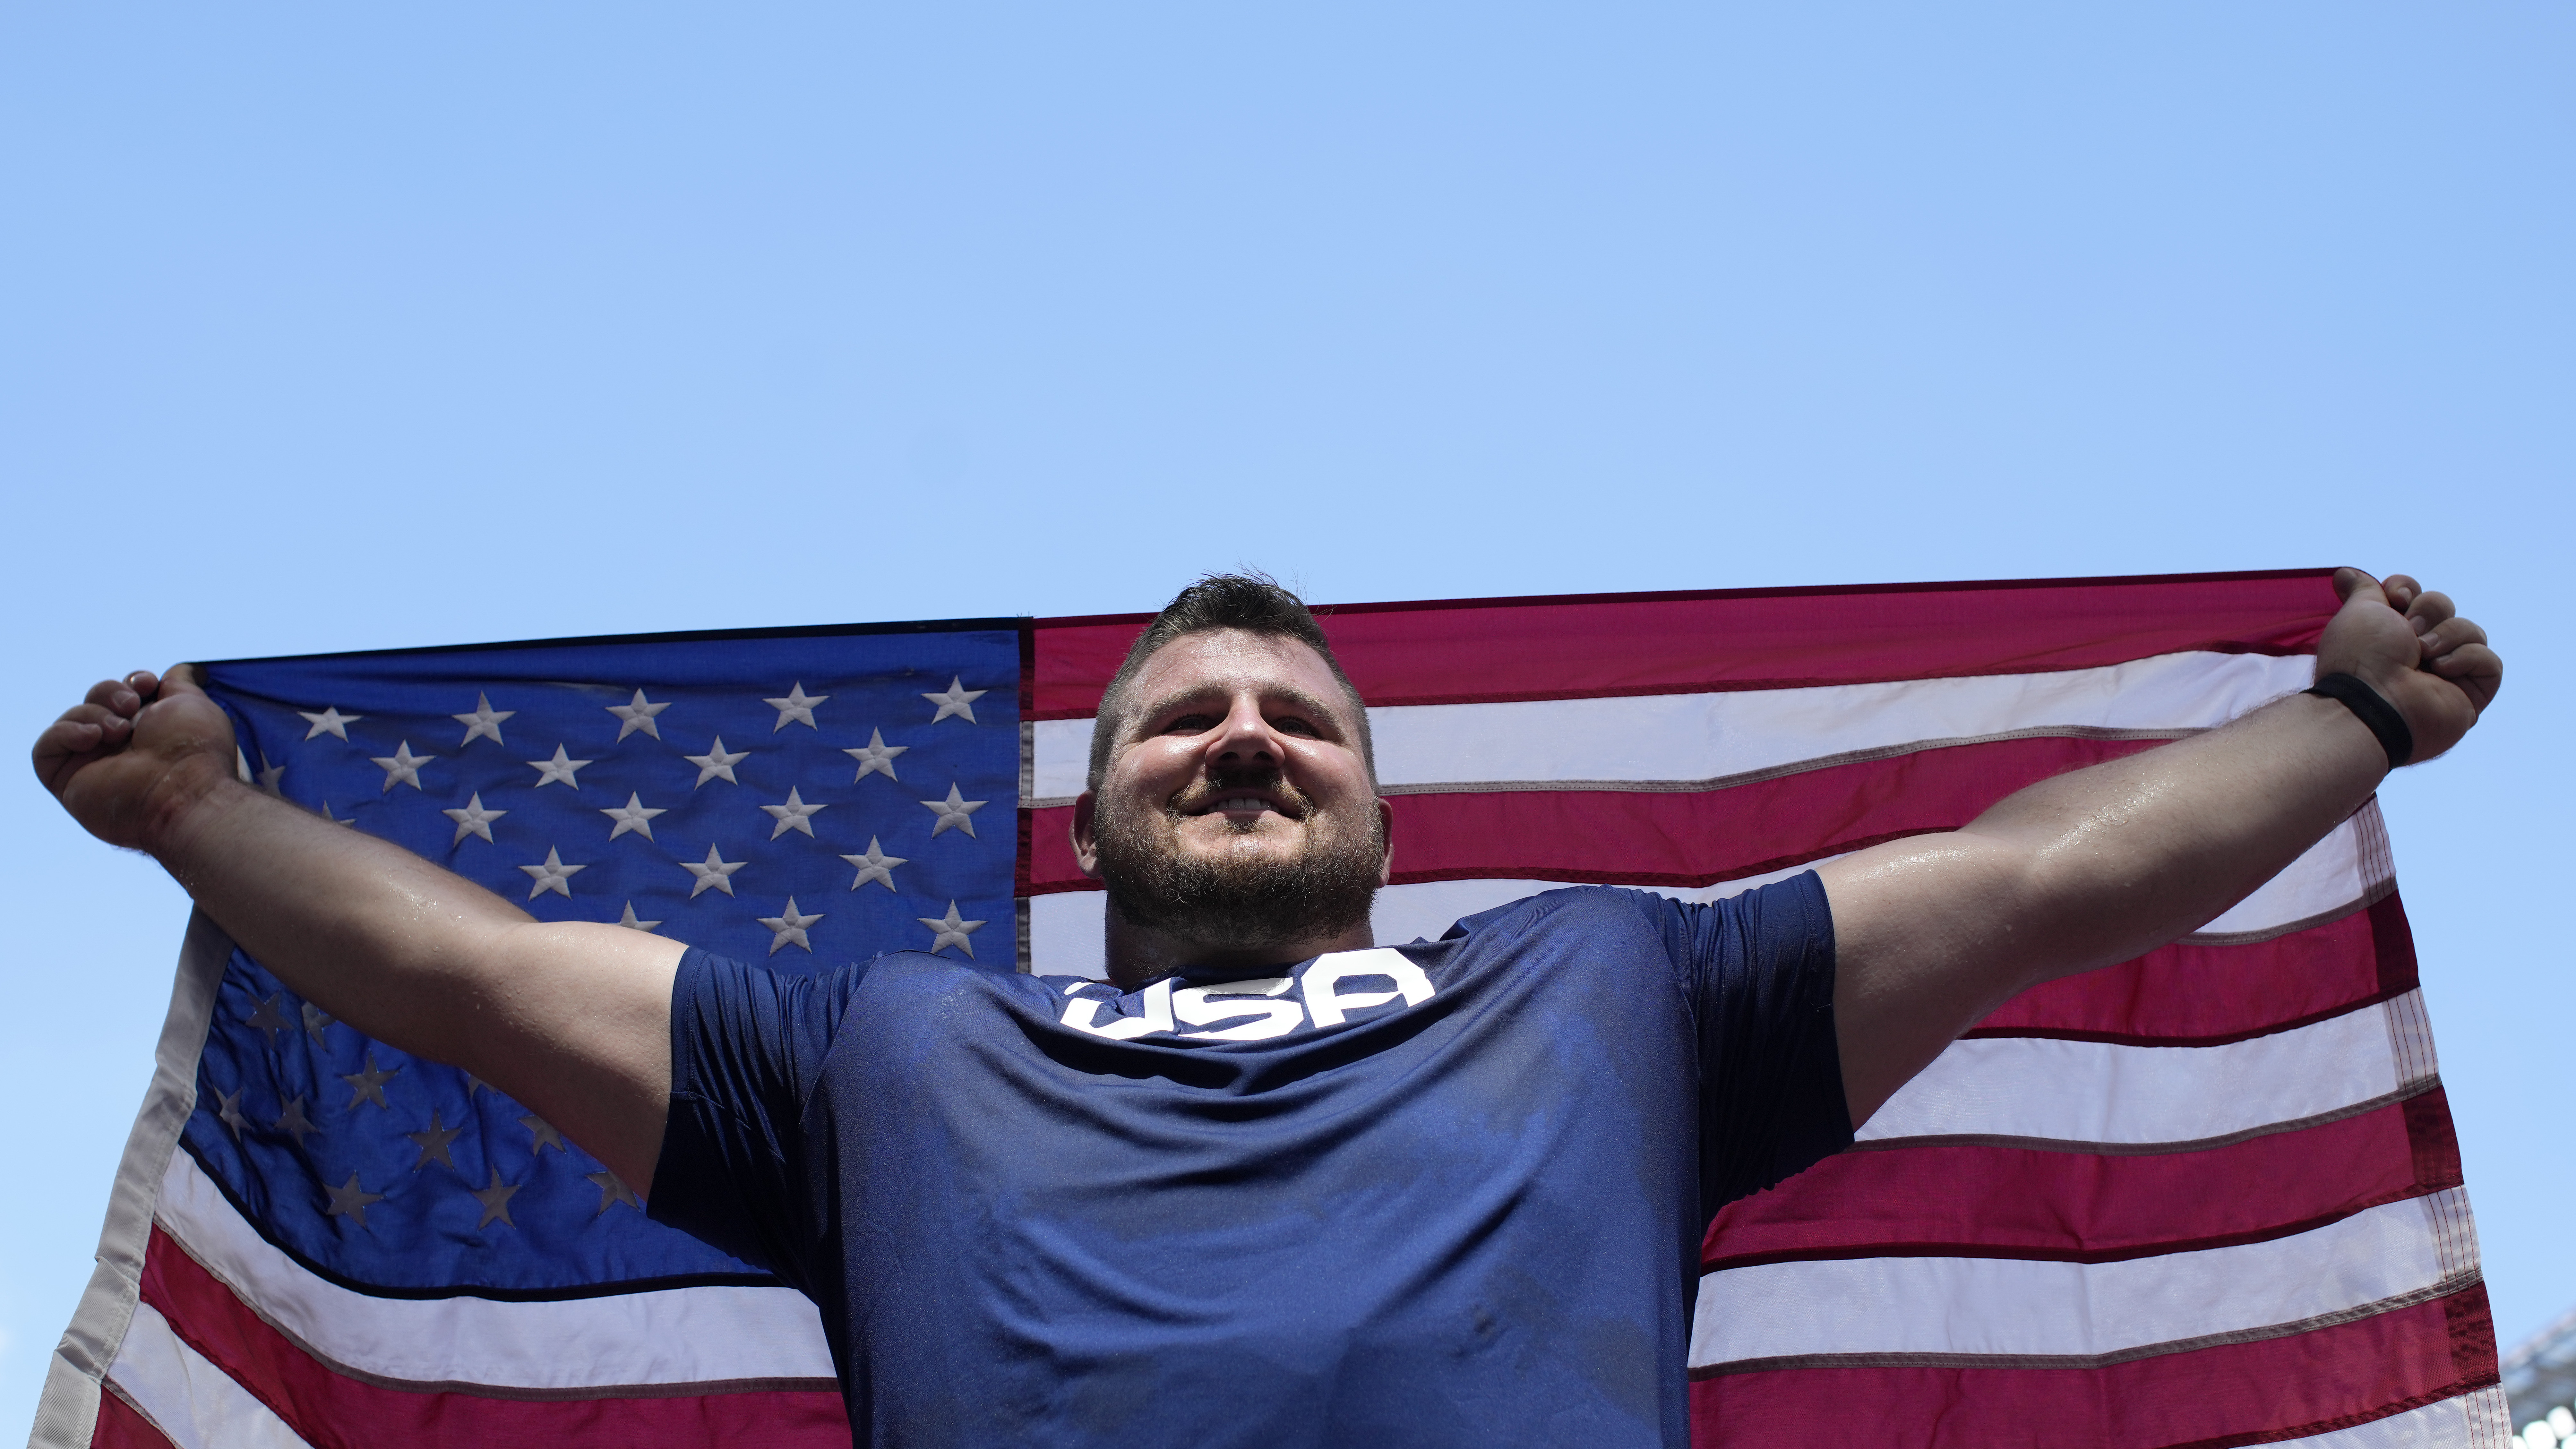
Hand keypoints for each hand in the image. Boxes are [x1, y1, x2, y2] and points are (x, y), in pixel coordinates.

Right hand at [32, 666, 242, 852]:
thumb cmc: (193, 749)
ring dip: (94, 714)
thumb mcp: (192, 704)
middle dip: (110, 693)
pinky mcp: (68, 782)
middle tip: (130, 706)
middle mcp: (120, 748)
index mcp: (149, 730)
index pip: (123, 694)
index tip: (146, 683)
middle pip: (95, 700)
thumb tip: (179, 671)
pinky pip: (45, 748)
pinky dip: (65, 733)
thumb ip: (179, 684)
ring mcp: (93, 765)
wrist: (183, 791)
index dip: (129, 682)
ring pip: (72, 719)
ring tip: (119, 731)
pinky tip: (92, 737)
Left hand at [2314, 569, 2501, 763]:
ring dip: (2447, 636)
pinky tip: (2443, 671)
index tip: (2396, 597)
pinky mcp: (2471, 694)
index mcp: (2391, 633)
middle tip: (2410, 633)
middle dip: (2429, 611)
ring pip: (2471, 631)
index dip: (2408, 589)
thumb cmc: (2361, 658)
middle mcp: (2418, 652)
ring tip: (2425, 656)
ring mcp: (2447, 674)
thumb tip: (2346, 575)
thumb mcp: (2359, 612)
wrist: (2375, 701)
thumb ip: (2362, 591)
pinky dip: (2468, 659)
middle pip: (2444, 606)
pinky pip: (2489, 661)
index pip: (2416, 594)